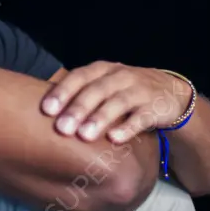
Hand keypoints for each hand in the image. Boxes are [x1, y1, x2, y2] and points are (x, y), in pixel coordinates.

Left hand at [40, 62, 191, 143]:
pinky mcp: (155, 107)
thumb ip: (78, 95)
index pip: (79, 77)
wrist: (168, 92)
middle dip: (78, 108)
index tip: (46, 109)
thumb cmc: (123, 91)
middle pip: (96, 90)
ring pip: (117, 102)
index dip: (63, 92)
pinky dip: (127, 128)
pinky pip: (141, 117)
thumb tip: (41, 113)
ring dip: (100, 118)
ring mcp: (138, 90)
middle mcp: (119, 76)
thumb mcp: (102, 86)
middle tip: (62, 128)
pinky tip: (114, 140)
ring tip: (84, 136)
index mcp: (102, 70)